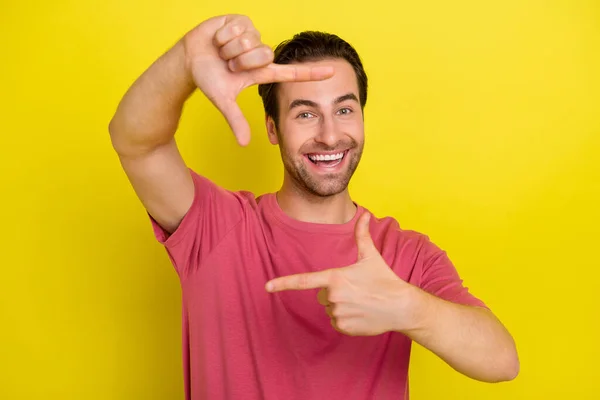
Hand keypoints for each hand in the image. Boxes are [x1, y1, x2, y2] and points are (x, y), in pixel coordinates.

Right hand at [182, 14, 334, 145]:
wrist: (189, 58)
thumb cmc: (208, 78)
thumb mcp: (222, 100)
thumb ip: (236, 120)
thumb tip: (244, 144)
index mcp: (262, 72)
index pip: (291, 72)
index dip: (312, 73)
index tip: (333, 72)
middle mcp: (261, 53)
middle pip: (263, 54)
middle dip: (240, 60)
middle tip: (228, 64)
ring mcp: (253, 36)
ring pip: (249, 41)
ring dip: (230, 48)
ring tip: (222, 51)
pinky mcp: (242, 21)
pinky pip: (238, 28)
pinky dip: (223, 35)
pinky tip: (219, 38)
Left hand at [265, 212, 422, 335]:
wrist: (401, 307)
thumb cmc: (385, 279)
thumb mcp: (371, 256)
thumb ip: (362, 235)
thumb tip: (364, 214)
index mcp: (335, 277)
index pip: (304, 280)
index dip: (284, 283)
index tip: (267, 287)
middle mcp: (333, 297)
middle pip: (321, 295)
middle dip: (334, 292)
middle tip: (356, 290)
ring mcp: (338, 314)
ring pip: (329, 308)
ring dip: (341, 306)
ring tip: (361, 302)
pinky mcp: (343, 327)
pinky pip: (336, 322)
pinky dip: (346, 319)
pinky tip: (361, 313)